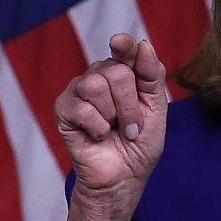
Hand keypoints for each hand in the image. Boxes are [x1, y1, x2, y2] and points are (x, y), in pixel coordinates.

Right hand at [54, 34, 167, 220]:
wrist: (123, 177)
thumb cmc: (140, 144)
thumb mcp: (156, 109)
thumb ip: (153, 76)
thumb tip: (143, 44)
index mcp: (124, 73)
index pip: (124, 49)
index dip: (124, 45)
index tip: (121, 42)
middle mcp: (99, 76)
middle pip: (116, 72)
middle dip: (130, 106)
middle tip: (131, 127)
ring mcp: (79, 91)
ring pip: (96, 85)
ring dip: (114, 116)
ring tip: (114, 130)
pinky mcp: (63, 109)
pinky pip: (82, 108)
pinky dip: (97, 128)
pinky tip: (97, 136)